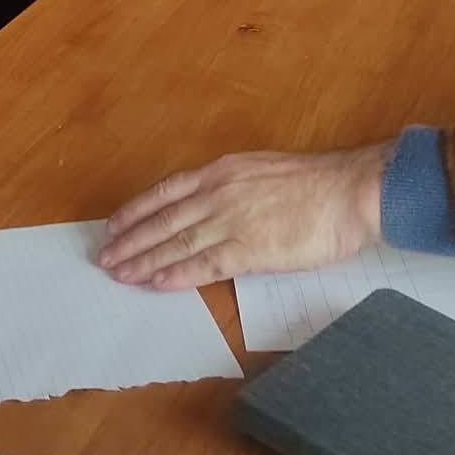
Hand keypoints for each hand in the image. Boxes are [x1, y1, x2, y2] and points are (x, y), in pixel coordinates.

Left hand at [98, 143, 393, 289]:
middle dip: (130, 240)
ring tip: (120, 274)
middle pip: (163, 220)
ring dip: (145, 260)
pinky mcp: (251, 250)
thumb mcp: (261, 172)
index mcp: (222, 172)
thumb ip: (232, 187)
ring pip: (177, 243)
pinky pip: (206, 264)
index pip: (166, 192)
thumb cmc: (315, 183)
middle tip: (105, 257)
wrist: (349, 191)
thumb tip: (211, 206)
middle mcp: (219, 193)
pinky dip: (178, 274)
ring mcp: (233, 221)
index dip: (136, 210)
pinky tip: (157, 283)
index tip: (113, 225)